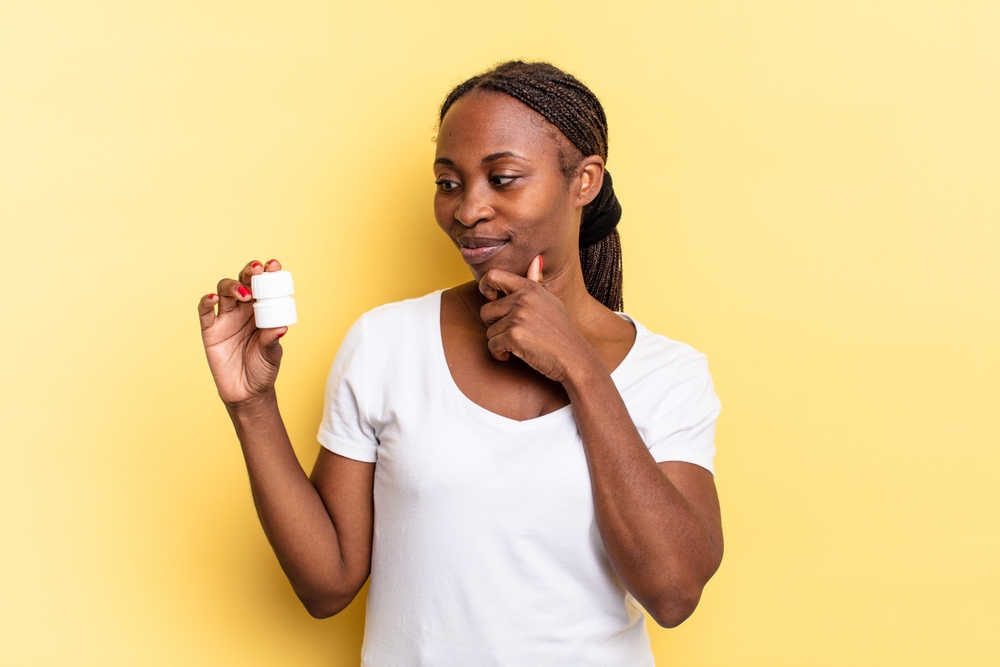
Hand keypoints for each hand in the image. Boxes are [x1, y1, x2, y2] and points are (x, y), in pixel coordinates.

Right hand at [198, 259, 286, 405]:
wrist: (247, 393)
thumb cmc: (263, 370)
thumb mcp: (272, 355)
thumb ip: (272, 340)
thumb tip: (282, 327)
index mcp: (261, 311)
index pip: (263, 287)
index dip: (267, 274)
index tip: (274, 265)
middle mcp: (242, 311)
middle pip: (242, 283)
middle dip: (249, 273)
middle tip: (258, 270)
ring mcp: (225, 319)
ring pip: (223, 292)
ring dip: (232, 286)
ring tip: (244, 293)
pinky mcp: (210, 331)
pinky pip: (205, 312)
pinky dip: (206, 302)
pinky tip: (213, 298)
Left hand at [478, 255, 597, 383]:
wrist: (573, 358)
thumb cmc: (561, 331)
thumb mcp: (551, 301)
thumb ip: (537, 282)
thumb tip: (536, 259)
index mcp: (530, 288)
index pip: (493, 275)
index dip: (485, 287)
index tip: (491, 299)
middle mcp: (523, 299)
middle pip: (486, 310)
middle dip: (494, 325)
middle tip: (510, 333)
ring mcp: (518, 317)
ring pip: (489, 331)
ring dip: (499, 342)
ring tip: (517, 345)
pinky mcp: (514, 336)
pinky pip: (492, 346)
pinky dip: (499, 354)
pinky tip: (511, 355)